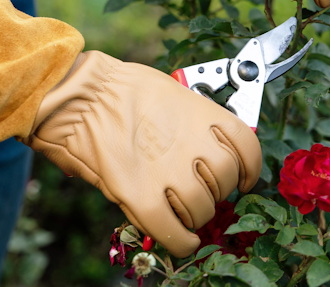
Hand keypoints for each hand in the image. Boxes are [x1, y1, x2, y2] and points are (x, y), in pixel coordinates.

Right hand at [23, 50, 261, 257]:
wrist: (79, 94)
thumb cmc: (116, 87)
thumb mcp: (168, 93)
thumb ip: (191, 123)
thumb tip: (205, 147)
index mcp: (201, 115)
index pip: (246, 148)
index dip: (250, 169)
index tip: (246, 178)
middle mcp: (192, 145)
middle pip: (225, 181)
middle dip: (217, 190)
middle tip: (200, 189)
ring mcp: (167, 172)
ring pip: (202, 210)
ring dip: (196, 215)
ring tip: (183, 210)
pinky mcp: (140, 195)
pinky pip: (173, 232)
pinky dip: (181, 242)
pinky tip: (182, 239)